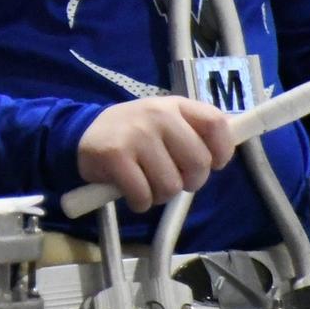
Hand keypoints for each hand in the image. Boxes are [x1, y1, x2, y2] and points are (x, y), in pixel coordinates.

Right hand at [76, 96, 236, 212]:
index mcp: (175, 106)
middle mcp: (158, 115)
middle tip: (170, 179)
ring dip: (160, 195)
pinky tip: (130, 192)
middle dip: (188, 182)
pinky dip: (139, 202)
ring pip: (170, 185)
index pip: (215, 124)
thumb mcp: (165, 121)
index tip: (211, 165)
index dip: (221, 151)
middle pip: (198, 163)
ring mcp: (136, 134)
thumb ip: (194, 131)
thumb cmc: (134, 133)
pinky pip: (143, 195)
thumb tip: (228, 147)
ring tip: (146, 183)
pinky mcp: (115, 156)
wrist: (81, 133)